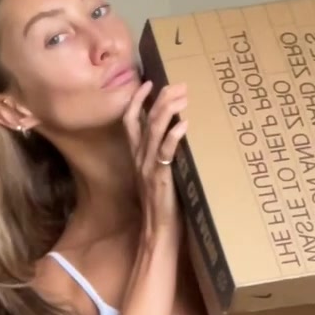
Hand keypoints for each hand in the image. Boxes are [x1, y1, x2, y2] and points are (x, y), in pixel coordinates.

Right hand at [123, 81, 187, 235]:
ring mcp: (149, 167)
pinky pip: (165, 153)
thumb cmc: (162, 206)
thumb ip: (162, 158)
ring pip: (153, 131)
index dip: (137, 100)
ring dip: (168, 111)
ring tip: (182, 97)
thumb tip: (176, 138)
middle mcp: (140, 159)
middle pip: (144, 120)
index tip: (148, 82)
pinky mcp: (160, 178)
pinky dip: (174, 136)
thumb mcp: (159, 176)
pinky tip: (184, 125)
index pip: (130, 121)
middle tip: (178, 85)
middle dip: (160, 99)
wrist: (157, 232)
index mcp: (137, 157)